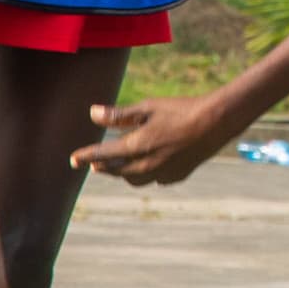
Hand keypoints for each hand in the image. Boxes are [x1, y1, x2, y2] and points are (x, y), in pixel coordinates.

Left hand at [73, 91, 242, 184]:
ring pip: (134, 179)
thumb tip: (92, 114)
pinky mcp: (177, 175)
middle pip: (116, 171)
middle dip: (103, 167)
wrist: (216, 123)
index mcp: (137, 147)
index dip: (86, 157)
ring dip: (123, 173)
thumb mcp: (147, 108)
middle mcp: (147, 165)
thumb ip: (119, 115)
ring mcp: (163, 173)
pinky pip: (155, 179)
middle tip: (93, 164)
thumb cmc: (180, 110)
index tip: (72, 160)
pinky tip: (149, 166)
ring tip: (118, 166)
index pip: (103, 155)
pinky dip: (147, 173)